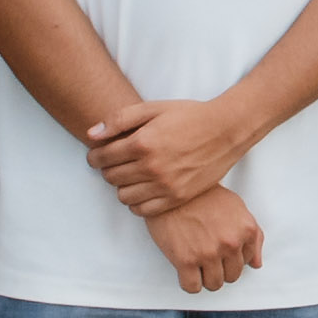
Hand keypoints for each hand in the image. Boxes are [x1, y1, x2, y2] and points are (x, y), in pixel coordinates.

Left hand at [87, 88, 256, 221]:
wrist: (226, 130)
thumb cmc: (190, 116)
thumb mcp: (154, 108)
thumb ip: (119, 119)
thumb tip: (91, 135)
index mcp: (143, 143)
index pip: (101, 157)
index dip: (94, 156)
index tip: (97, 154)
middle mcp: (152, 167)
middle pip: (110, 177)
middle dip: (107, 169)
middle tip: (115, 162)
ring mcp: (165, 185)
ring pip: (123, 196)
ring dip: (121, 186)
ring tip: (130, 175)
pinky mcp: (177, 198)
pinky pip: (143, 210)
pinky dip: (137, 202)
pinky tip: (143, 188)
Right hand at [143, 182, 266, 293]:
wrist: (173, 189)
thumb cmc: (203, 195)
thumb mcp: (237, 208)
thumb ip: (253, 236)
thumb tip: (256, 263)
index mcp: (245, 230)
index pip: (247, 261)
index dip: (233, 258)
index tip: (222, 252)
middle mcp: (230, 243)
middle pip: (231, 276)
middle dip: (221, 269)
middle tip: (209, 258)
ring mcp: (208, 253)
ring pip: (214, 284)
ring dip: (206, 278)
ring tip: (198, 264)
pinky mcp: (185, 260)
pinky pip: (192, 287)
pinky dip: (190, 283)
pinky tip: (186, 271)